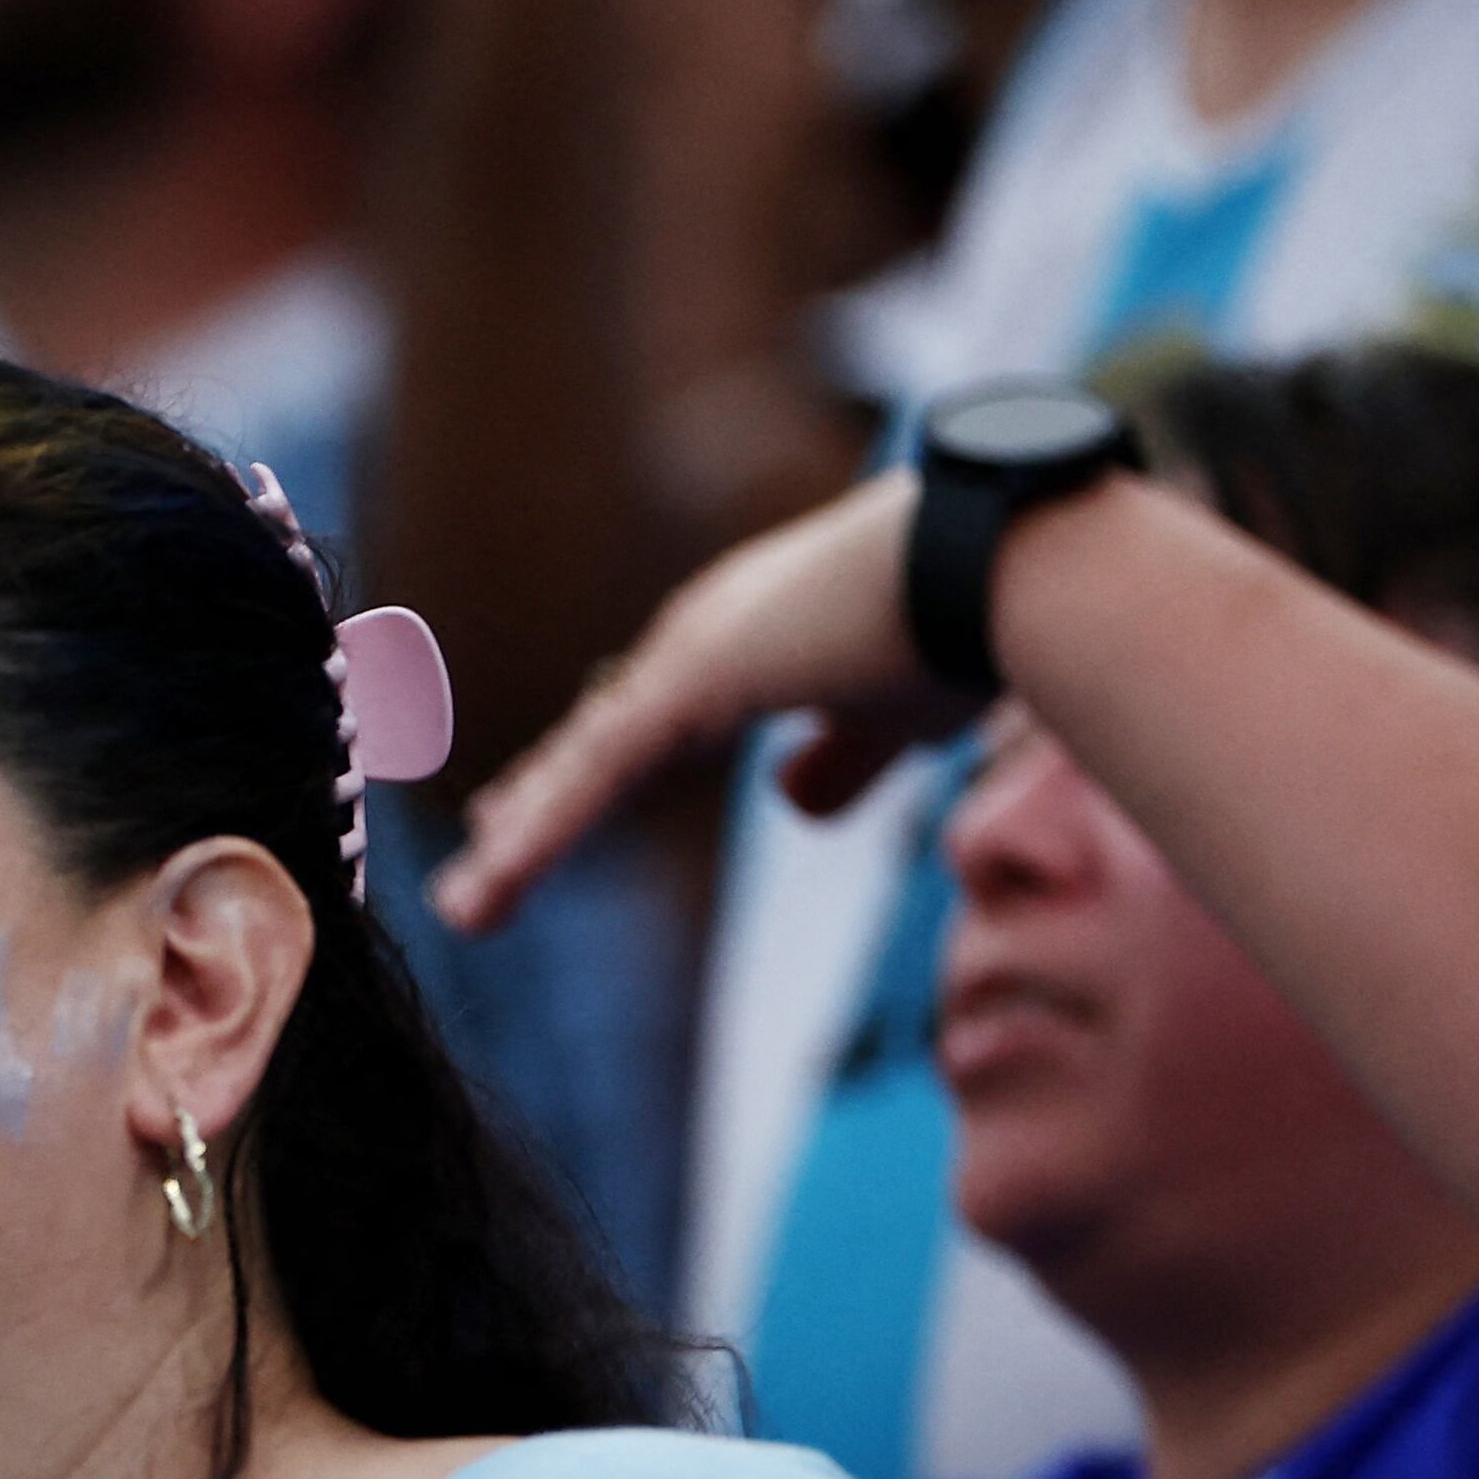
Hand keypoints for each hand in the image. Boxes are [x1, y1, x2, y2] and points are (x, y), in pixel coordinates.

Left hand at [431, 472, 970, 933]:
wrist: (1012, 565)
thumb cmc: (974, 626)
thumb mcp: (896, 719)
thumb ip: (840, 758)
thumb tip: (787, 804)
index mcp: (751, 641)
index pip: (649, 719)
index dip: (591, 770)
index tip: (533, 810)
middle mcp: (707, 634)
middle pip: (602, 736)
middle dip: (541, 800)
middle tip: (480, 856)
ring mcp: (693, 652)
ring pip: (586, 767)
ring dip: (525, 841)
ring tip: (466, 912)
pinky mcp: (693, 678)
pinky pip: (597, 771)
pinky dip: (544, 832)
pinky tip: (496, 880)